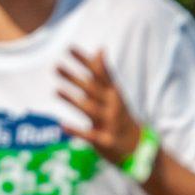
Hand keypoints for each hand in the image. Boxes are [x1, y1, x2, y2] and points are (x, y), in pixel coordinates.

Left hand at [56, 48, 142, 164]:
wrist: (138, 146)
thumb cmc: (120, 116)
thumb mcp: (114, 93)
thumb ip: (104, 74)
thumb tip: (99, 50)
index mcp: (113, 93)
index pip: (98, 73)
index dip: (84, 61)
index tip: (69, 48)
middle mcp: (112, 105)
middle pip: (91, 89)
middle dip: (74, 77)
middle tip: (56, 66)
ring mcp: (109, 122)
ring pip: (89, 109)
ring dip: (73, 100)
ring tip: (56, 90)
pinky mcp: (105, 140)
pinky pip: (89, 135)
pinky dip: (77, 131)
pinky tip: (62, 125)